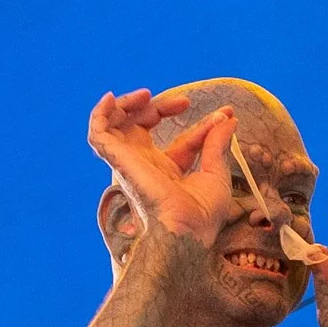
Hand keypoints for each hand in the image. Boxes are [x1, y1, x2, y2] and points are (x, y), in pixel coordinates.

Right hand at [88, 88, 236, 245]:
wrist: (187, 231)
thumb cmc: (202, 217)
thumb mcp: (216, 173)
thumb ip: (217, 144)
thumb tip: (229, 118)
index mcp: (169, 174)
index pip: (182, 142)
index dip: (202, 125)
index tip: (224, 114)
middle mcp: (146, 167)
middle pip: (143, 128)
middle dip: (161, 107)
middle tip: (184, 103)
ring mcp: (131, 164)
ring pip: (116, 127)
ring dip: (127, 105)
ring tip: (146, 96)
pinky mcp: (120, 160)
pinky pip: (98, 135)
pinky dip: (99, 114)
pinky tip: (110, 98)